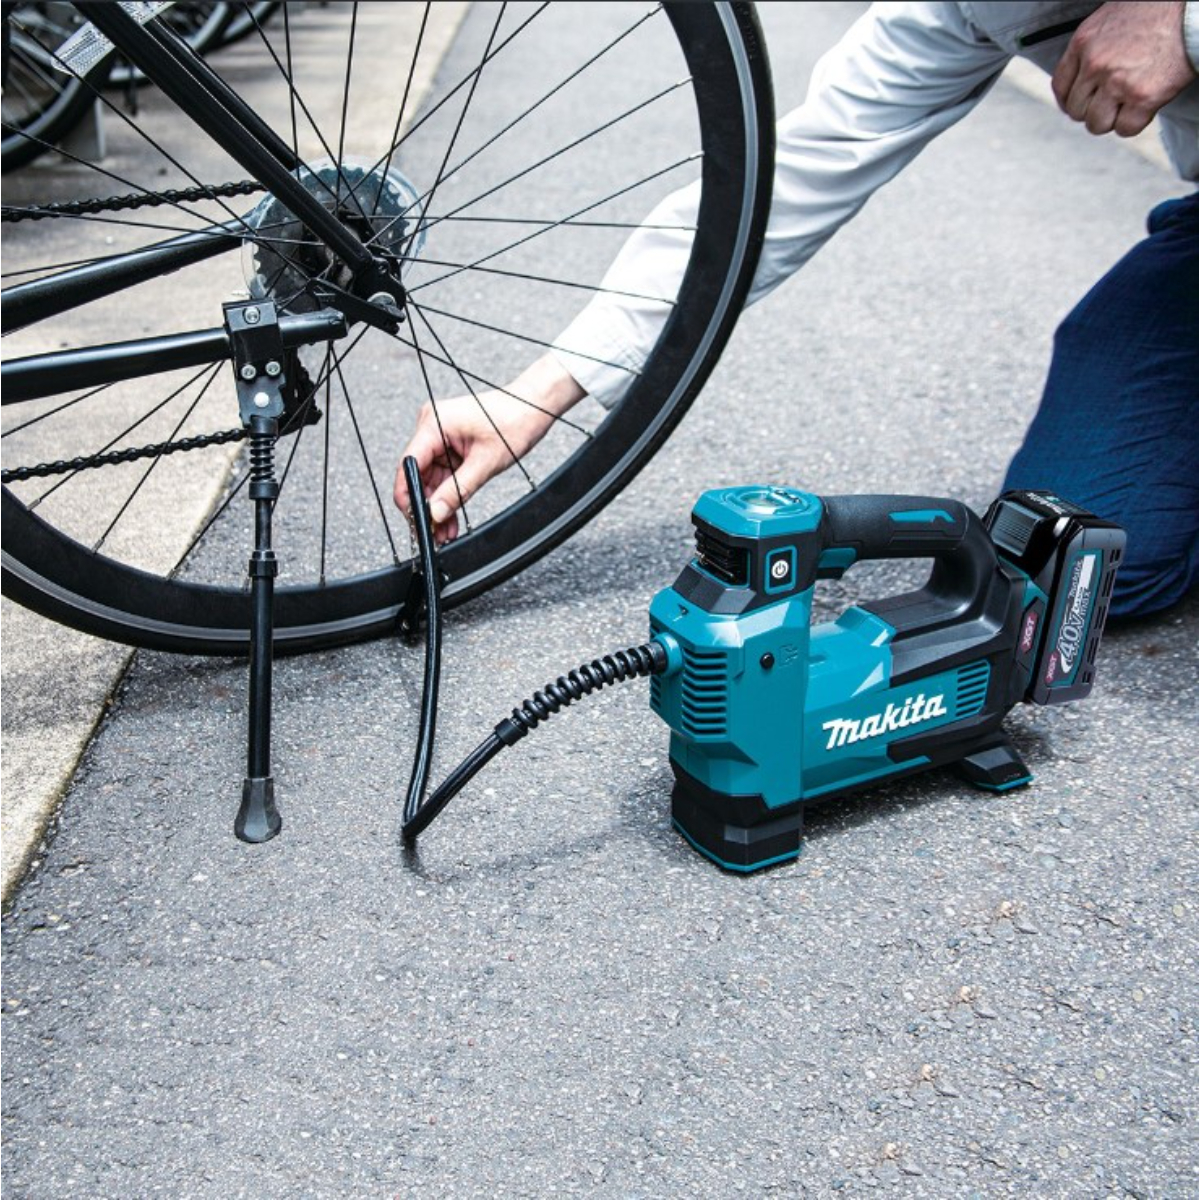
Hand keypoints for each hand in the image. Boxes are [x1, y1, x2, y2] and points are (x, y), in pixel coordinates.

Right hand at [394, 354, 585, 544]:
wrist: (533, 407)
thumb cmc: (515, 421)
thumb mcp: (485, 463)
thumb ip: (457, 491)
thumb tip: (435, 512)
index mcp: (434, 423)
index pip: (408, 465)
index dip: (408, 496)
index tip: (415, 519)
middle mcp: (432, 426)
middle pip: (417, 474)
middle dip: (426, 506)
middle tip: (434, 532)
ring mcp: (440, 434)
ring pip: (430, 478)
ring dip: (437, 504)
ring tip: (445, 530)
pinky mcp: (450, 443)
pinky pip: (442, 474)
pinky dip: (447, 494)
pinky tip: (450, 515)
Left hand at [1052, 1, 1196, 136]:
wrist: (1191, 8)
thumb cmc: (1156, 10)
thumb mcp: (1111, 21)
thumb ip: (1091, 49)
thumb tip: (1081, 81)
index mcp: (1083, 42)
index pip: (1060, 87)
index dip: (1069, 101)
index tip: (1082, 104)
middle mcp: (1095, 64)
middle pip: (1077, 111)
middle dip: (1093, 110)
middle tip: (1111, 103)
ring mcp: (1118, 82)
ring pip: (1097, 125)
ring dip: (1111, 120)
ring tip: (1126, 105)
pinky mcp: (1143, 97)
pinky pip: (1125, 129)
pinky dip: (1133, 123)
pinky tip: (1143, 108)